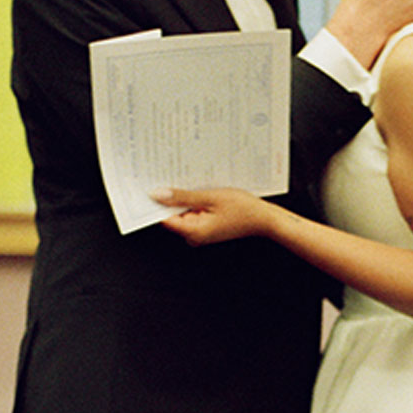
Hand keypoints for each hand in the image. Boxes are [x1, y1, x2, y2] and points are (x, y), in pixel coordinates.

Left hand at [154, 187, 274, 245]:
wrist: (264, 219)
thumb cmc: (243, 209)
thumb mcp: (210, 197)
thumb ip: (183, 196)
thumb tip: (158, 194)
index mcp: (193, 231)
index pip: (163, 218)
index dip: (154, 202)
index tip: (147, 186)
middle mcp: (194, 236)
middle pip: (172, 215)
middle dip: (170, 197)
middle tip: (168, 176)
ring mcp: (201, 232)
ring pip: (183, 212)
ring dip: (183, 197)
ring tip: (189, 181)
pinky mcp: (206, 227)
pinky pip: (193, 213)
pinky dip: (193, 201)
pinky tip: (199, 190)